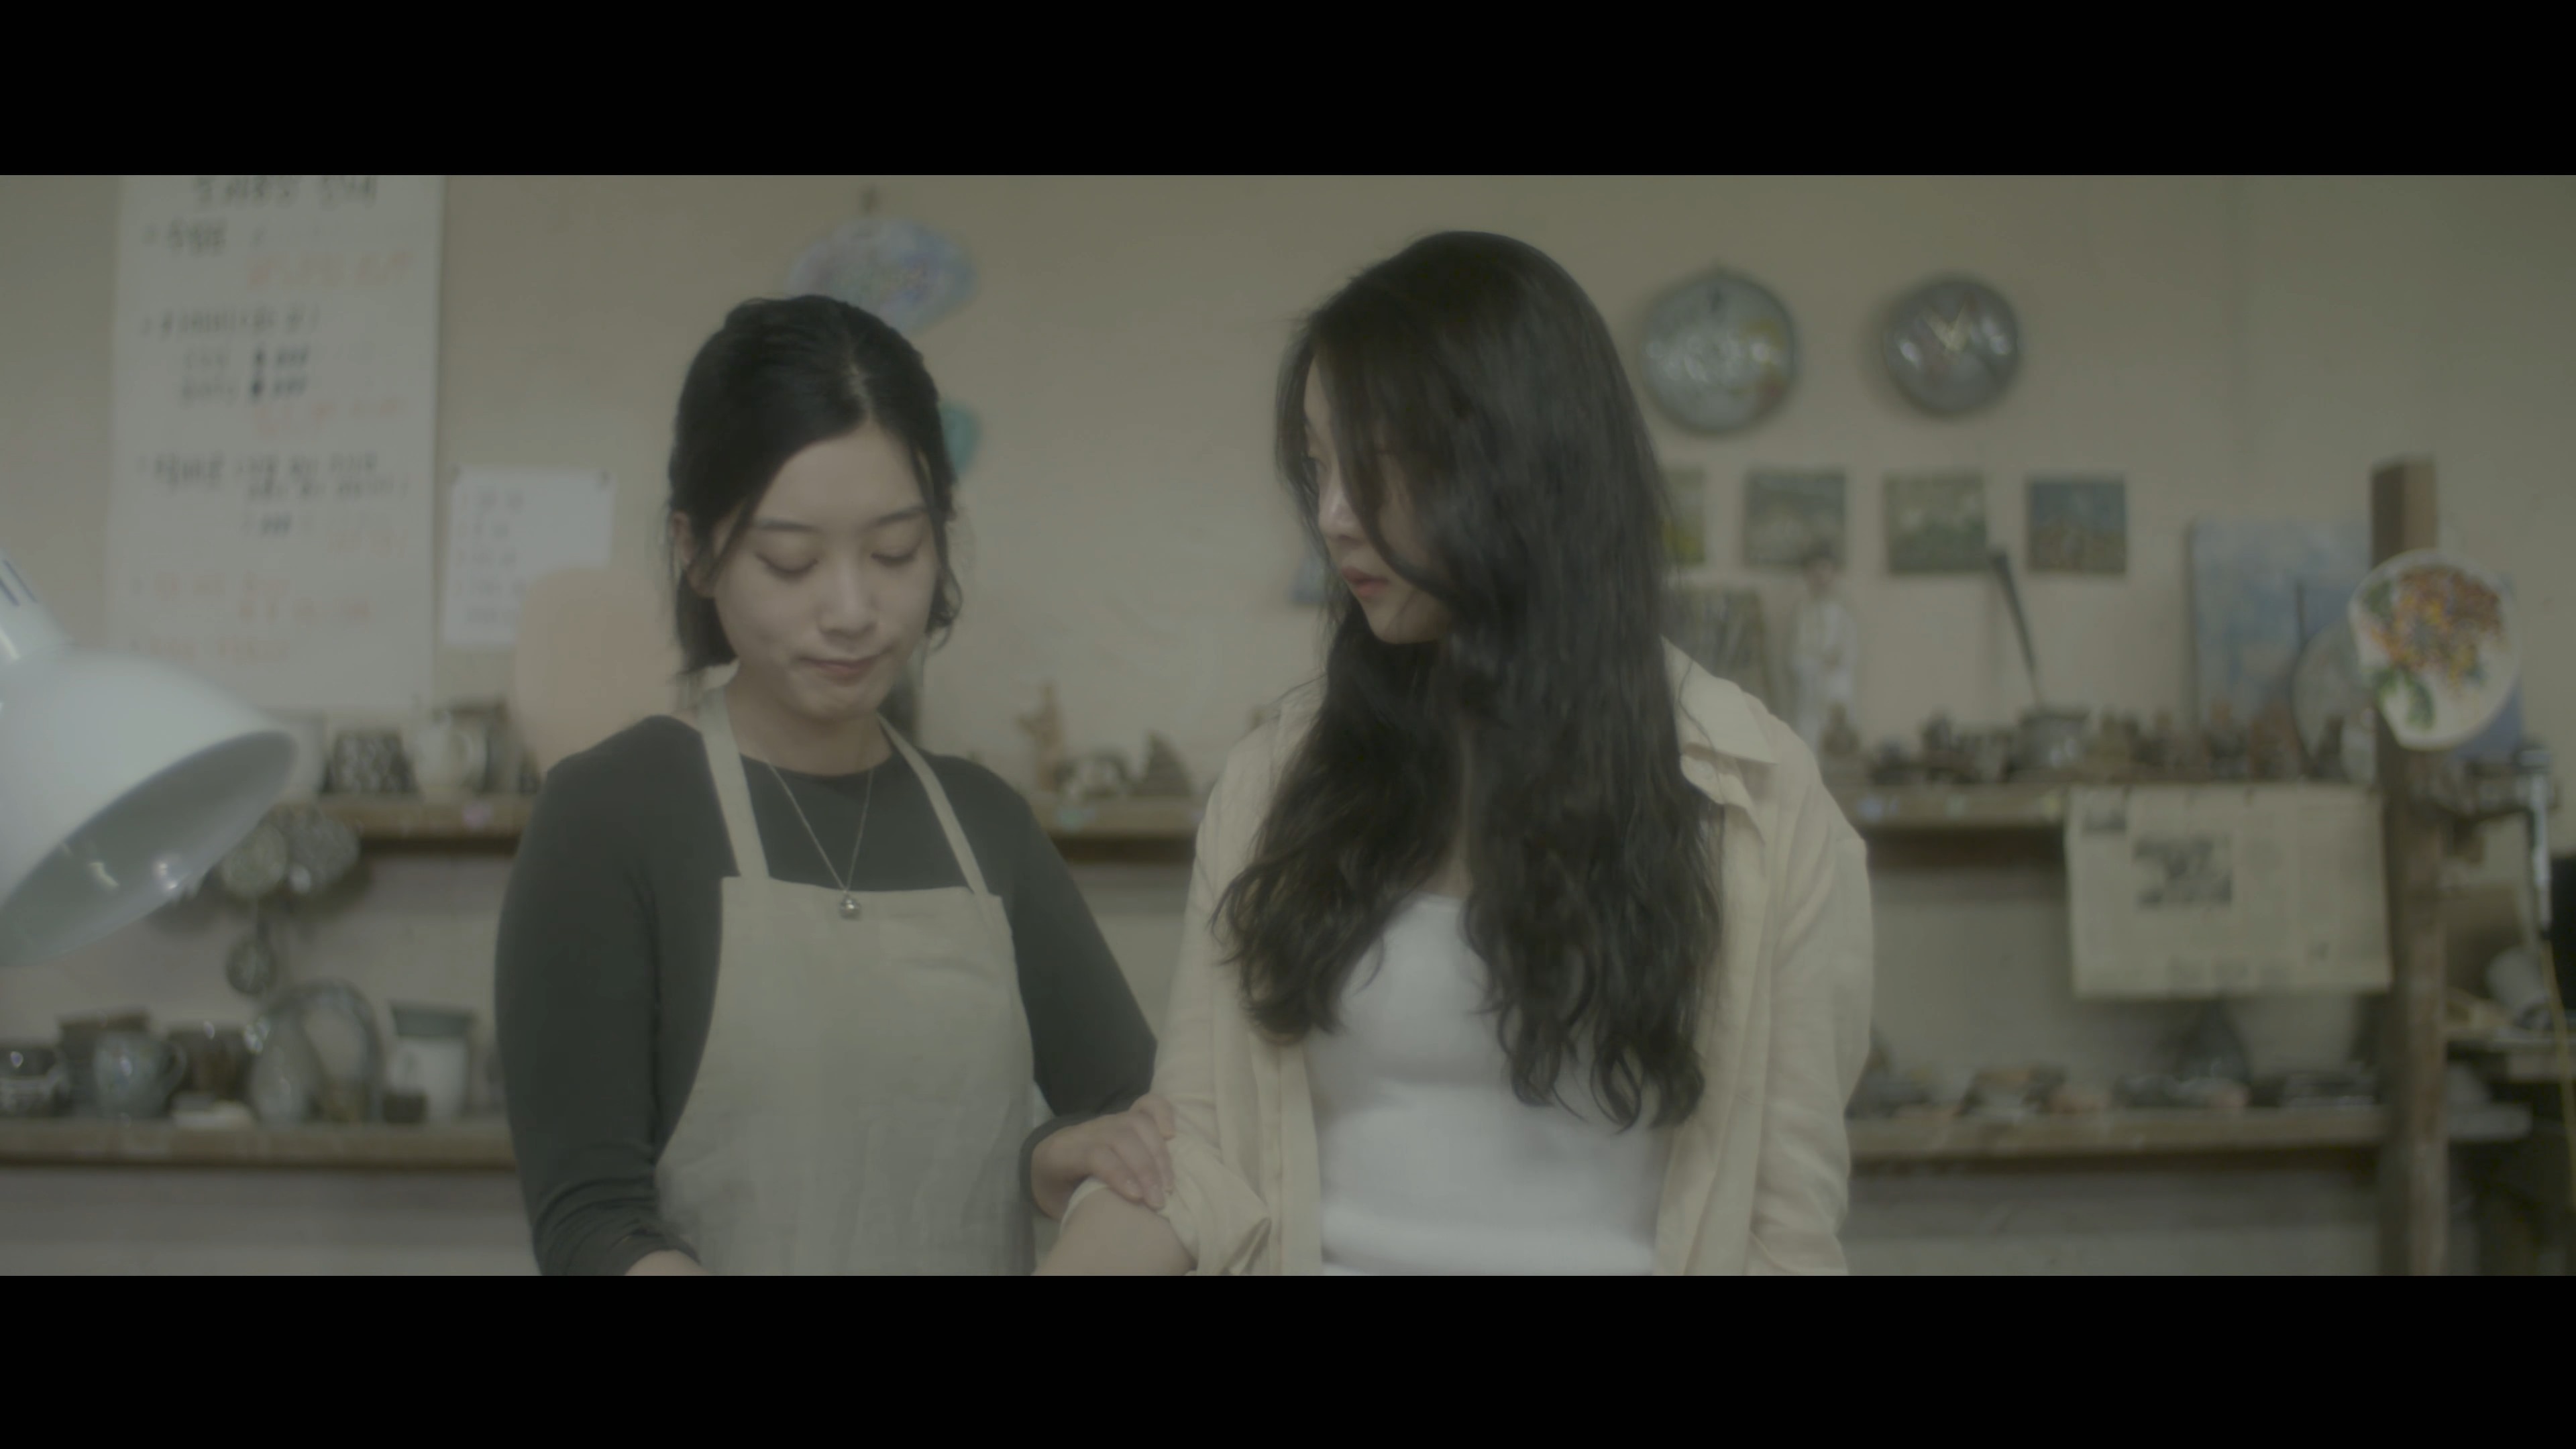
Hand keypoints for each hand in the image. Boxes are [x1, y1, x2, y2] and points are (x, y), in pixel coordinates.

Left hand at [1031, 1094, 1176, 1220]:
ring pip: (1137, 1124)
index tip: (1137, 1198)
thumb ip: (1080, 1206)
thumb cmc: (1057, 1190)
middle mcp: (1086, 1131)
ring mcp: (1106, 1121)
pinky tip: (1171, 1135)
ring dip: (1158, 1154)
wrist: (1046, 1163)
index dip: (1119, 1173)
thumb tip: (1113, 1222)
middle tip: (1158, 1200)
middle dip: (1145, 1170)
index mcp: (1063, 1153)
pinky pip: (1145, 1106)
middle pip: (1121, 1138)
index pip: (1095, 1154)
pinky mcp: (1122, 1117)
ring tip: (1167, 1183)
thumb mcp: (1059, 1204)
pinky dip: (1163, 1114)